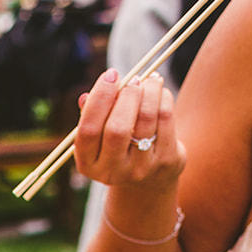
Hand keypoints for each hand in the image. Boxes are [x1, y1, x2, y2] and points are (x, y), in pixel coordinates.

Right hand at [75, 68, 184, 191]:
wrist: (151, 176)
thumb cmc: (120, 144)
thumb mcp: (101, 135)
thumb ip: (93, 115)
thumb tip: (85, 97)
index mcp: (89, 164)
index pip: (89, 130)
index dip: (99, 99)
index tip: (111, 75)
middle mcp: (112, 172)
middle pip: (117, 129)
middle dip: (127, 95)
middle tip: (133, 79)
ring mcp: (140, 169)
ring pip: (146, 119)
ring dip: (149, 90)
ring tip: (150, 81)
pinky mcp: (164, 161)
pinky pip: (165, 118)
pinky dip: (163, 97)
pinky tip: (160, 93)